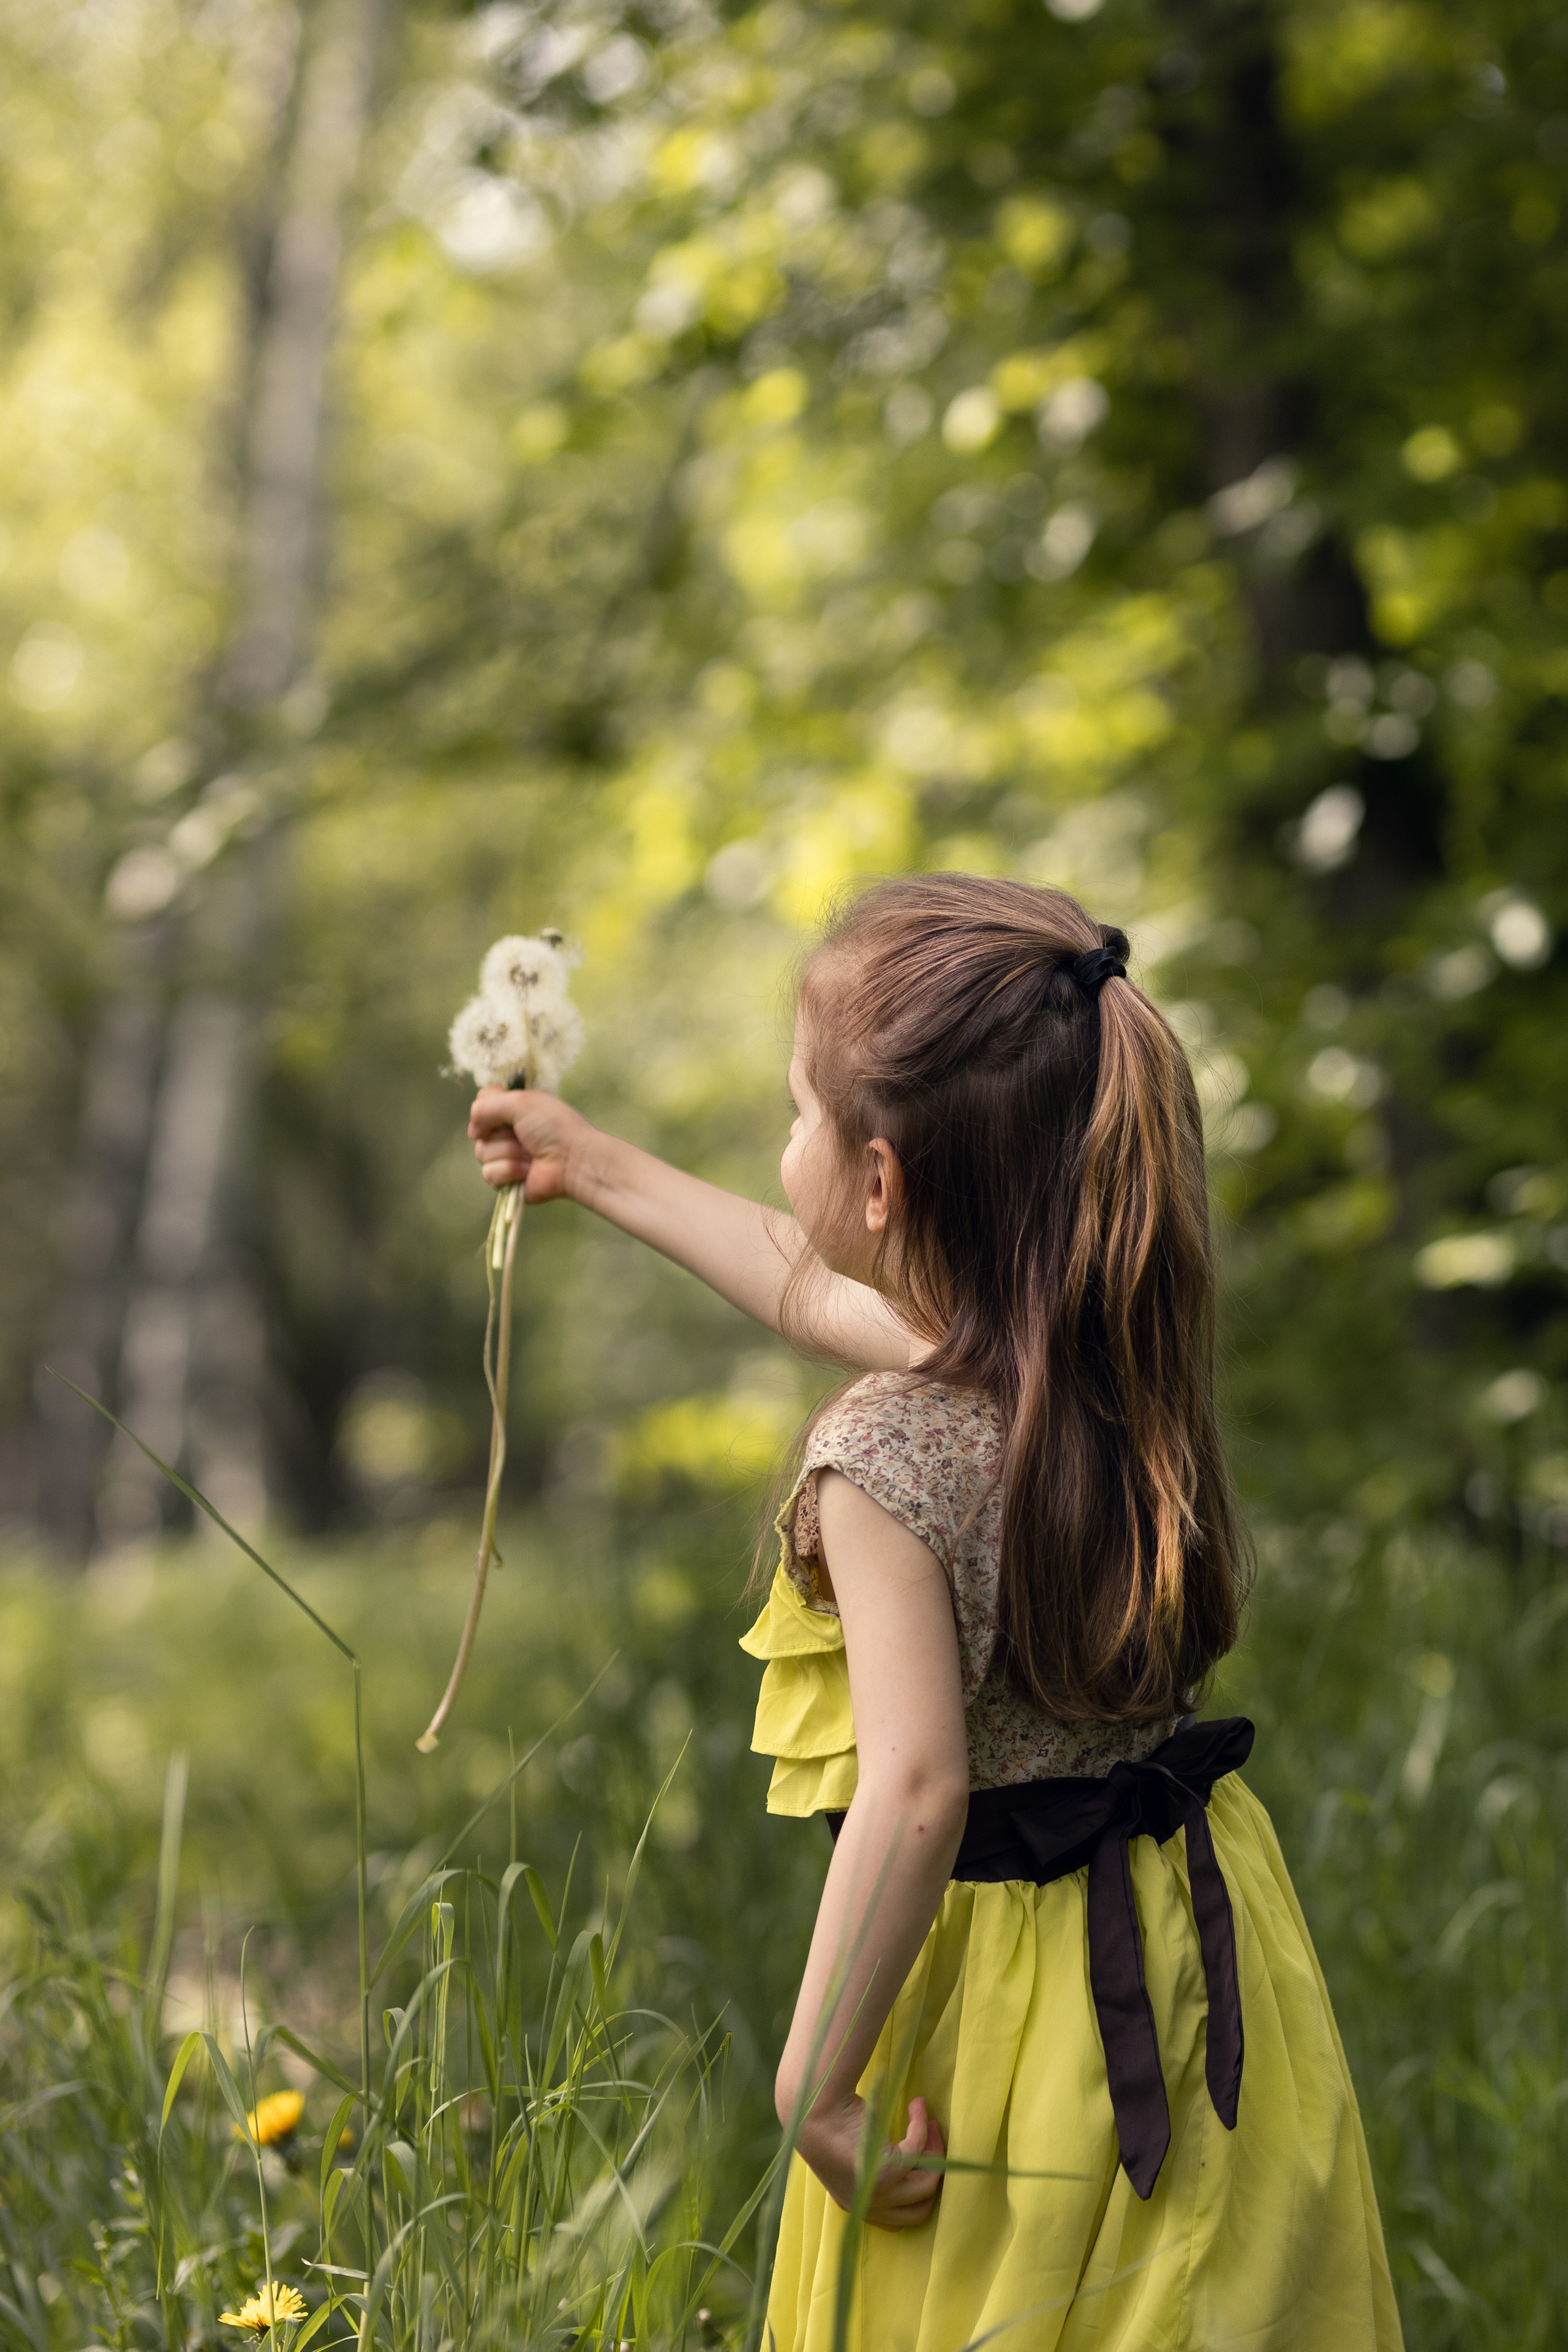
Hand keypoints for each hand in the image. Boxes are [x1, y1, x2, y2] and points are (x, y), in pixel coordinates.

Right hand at [468, 1088, 591, 1203]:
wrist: (572, 1160)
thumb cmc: (553, 1127)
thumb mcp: (520, 1102)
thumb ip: (486, 1106)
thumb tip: (473, 1129)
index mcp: (514, 1109)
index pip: (482, 1102)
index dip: (487, 1107)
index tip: (504, 1109)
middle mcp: (509, 1131)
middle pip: (477, 1130)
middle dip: (500, 1133)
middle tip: (523, 1134)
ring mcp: (507, 1156)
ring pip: (482, 1153)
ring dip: (508, 1152)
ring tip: (530, 1154)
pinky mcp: (508, 1179)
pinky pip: (490, 1174)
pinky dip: (509, 1170)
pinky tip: (528, 1170)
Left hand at [797, 2094, 944, 2231]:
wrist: (812, 2107)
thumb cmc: (832, 2123)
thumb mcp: (856, 2157)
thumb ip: (878, 2172)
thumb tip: (916, 2167)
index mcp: (857, 2206)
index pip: (902, 2220)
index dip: (919, 2190)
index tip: (925, 2159)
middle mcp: (867, 2207)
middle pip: (922, 2209)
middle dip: (934, 2174)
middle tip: (933, 2139)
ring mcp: (877, 2193)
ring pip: (927, 2184)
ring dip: (934, 2148)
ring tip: (930, 2122)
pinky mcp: (885, 2172)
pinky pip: (918, 2150)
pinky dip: (922, 2124)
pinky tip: (917, 2105)